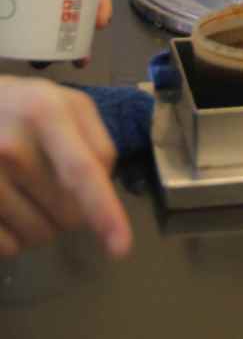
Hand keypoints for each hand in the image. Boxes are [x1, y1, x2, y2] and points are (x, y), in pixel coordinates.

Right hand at [0, 76, 132, 257]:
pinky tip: (9, 206)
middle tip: (55, 182)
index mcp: (46, 113)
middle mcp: (13, 146)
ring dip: (44, 224)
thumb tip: (106, 194)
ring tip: (28, 190)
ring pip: (39, 234)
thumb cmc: (24, 108)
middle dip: (73, 209)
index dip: (104, 212)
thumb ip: (95, 143)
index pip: (82, 171)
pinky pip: (8, 246)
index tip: (120, 248)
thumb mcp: (65, 104)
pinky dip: (16, 238)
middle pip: (68, 213)